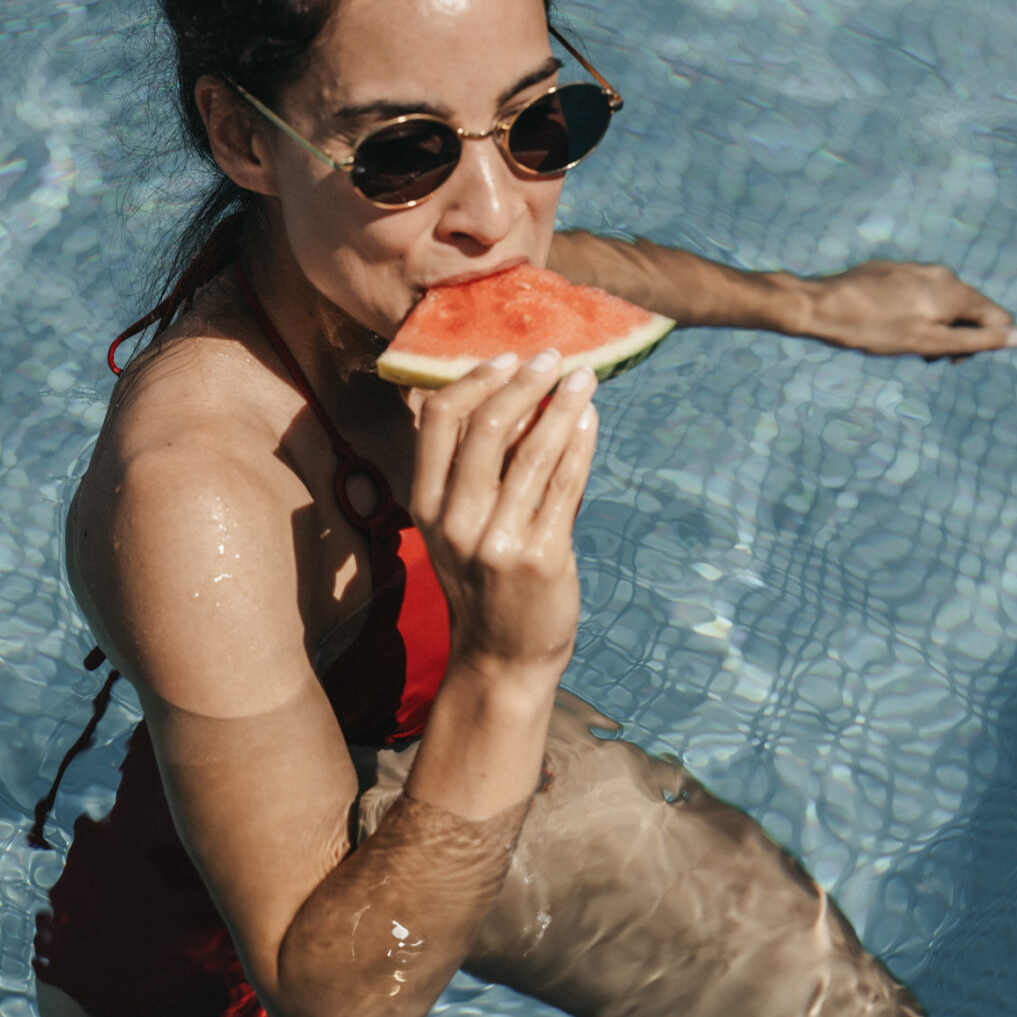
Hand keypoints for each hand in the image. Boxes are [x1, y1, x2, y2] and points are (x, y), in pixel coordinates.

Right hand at [411, 351, 597, 676]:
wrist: (502, 658)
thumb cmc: (487, 582)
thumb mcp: (462, 527)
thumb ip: (481, 469)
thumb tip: (521, 397)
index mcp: (426, 505)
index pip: (438, 421)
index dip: (474, 380)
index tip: (508, 359)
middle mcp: (453, 521)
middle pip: (485, 427)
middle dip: (523, 383)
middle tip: (553, 358)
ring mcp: (495, 541)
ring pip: (531, 452)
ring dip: (562, 406)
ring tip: (585, 378)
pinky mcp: (538, 559)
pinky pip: (564, 487)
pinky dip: (580, 446)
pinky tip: (590, 421)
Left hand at [798, 260, 1016, 359]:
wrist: (821, 306)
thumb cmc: (875, 329)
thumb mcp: (930, 343)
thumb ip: (979, 341)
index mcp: (955, 290)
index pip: (997, 318)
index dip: (984, 345)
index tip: (950, 360)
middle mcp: (941, 273)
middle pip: (969, 310)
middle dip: (956, 336)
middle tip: (924, 356)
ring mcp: (916, 269)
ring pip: (942, 303)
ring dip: (934, 327)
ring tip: (903, 342)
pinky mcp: (892, 270)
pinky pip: (918, 293)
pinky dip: (914, 313)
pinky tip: (886, 325)